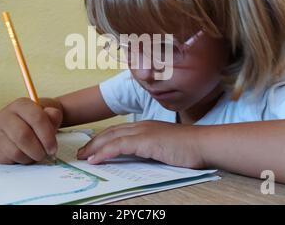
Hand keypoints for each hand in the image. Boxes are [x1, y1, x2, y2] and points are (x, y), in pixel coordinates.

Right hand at [0, 97, 62, 164]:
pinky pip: (7, 159)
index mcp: (21, 105)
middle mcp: (5, 115)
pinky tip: (24, 155)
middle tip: (45, 154)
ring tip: (35, 154)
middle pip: (23, 136)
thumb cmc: (37, 121)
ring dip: (29, 157)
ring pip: (15, 151)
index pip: (36, 118)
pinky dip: (19, 161)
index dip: (47, 136)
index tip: (53, 148)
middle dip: (38, 150)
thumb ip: (54, 116)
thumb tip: (53, 117)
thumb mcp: (49, 115)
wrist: (22, 125)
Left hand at [77, 120, 205, 168]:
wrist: (203, 144)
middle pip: (110, 133)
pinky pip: (119, 146)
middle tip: (80, 153)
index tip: (91, 148)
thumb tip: (135, 156)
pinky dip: (105, 152)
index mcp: (144, 126)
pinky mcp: (146, 140)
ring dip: (94, 148)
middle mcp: (141, 125)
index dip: (101, 139)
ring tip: (82, 157)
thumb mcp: (162, 146)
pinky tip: (95, 159)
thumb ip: (148, 148)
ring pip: (111, 138)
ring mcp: (143, 132)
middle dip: (93, 143)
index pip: (117, 131)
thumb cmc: (187, 147)